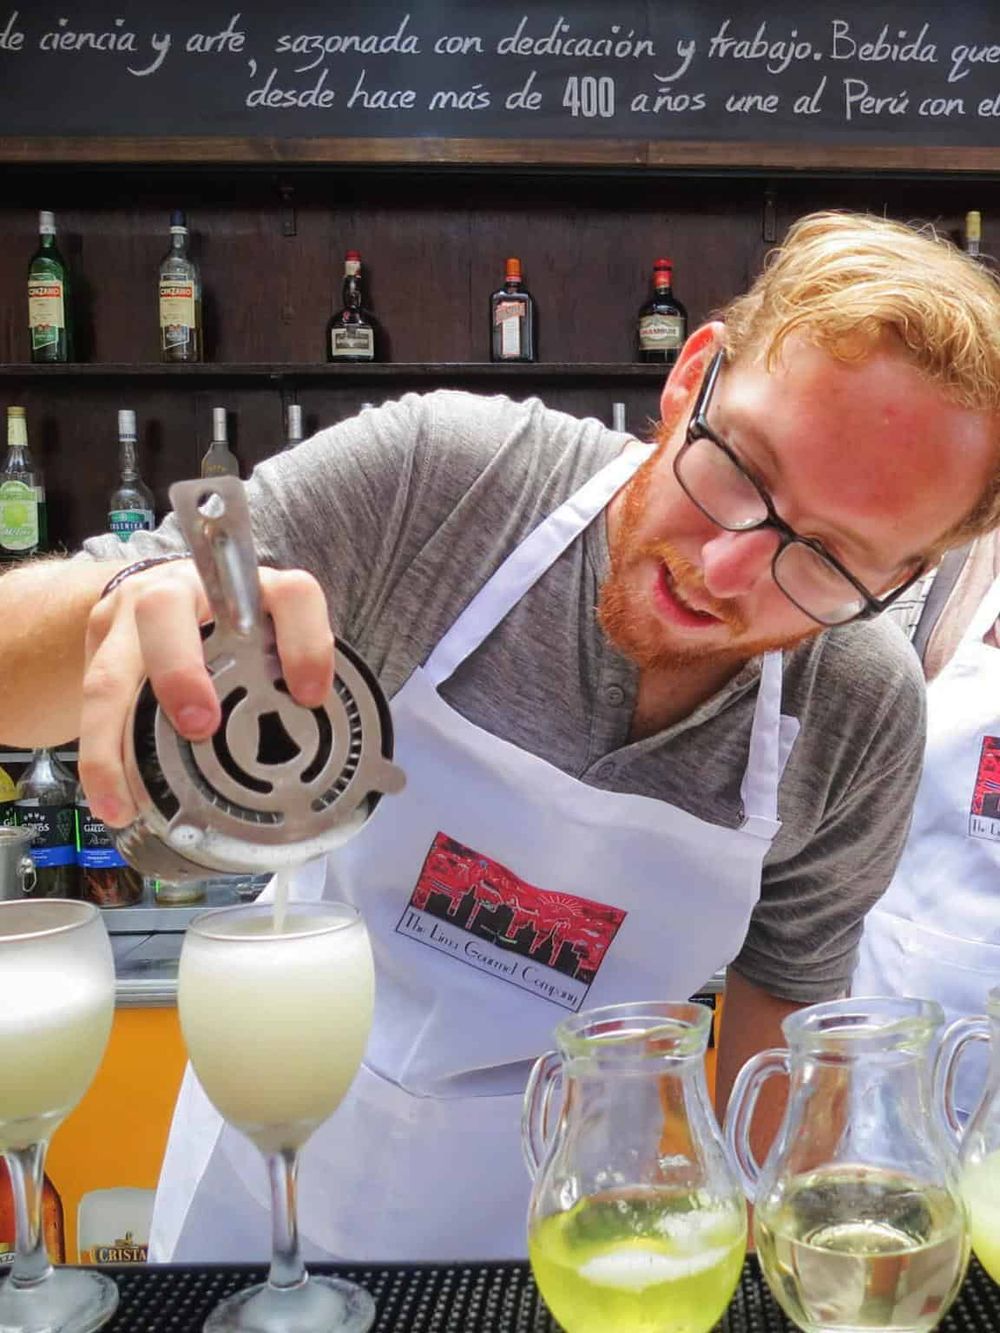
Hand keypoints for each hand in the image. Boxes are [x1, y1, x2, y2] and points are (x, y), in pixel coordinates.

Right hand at [78, 559, 334, 827]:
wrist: (150, 603)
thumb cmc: (228, 632)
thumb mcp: (265, 639)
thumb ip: (285, 678)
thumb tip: (320, 751)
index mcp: (248, 591)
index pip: (288, 594)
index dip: (304, 642)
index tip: (311, 696)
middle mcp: (184, 591)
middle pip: (165, 610)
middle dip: (179, 671)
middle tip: (200, 727)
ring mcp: (131, 617)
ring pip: (112, 671)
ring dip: (117, 740)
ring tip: (130, 799)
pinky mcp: (101, 647)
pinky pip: (91, 706)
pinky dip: (100, 760)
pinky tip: (114, 801)